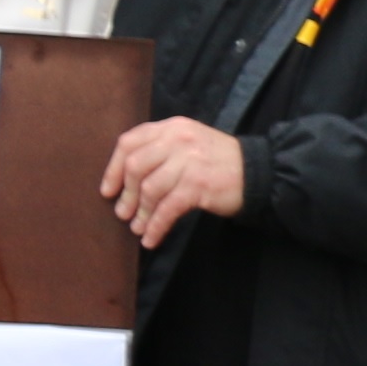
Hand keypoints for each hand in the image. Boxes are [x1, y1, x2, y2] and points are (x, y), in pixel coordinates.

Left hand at [102, 118, 251, 245]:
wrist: (258, 172)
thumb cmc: (219, 161)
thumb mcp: (189, 143)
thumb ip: (161, 150)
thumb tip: (125, 178)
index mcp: (172, 127)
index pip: (130, 142)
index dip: (113, 168)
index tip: (108, 190)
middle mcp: (178, 139)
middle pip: (135, 166)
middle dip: (126, 194)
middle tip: (123, 213)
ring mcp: (189, 161)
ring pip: (150, 189)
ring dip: (141, 214)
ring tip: (138, 229)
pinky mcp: (198, 185)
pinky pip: (167, 208)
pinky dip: (156, 226)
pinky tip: (152, 238)